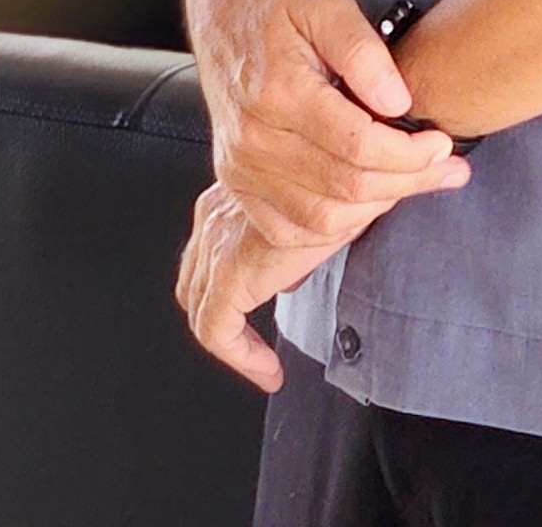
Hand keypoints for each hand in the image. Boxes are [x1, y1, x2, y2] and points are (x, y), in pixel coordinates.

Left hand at [177, 181, 347, 394]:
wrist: (346, 171)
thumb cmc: (343, 178)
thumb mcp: (322, 207)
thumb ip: (304, 232)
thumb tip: (302, 266)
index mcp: (232, 198)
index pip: (210, 247)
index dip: (227, 285)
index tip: (257, 311)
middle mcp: (215, 216)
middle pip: (195, 275)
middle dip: (221, 312)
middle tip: (254, 342)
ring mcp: (217, 241)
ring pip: (199, 302)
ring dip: (230, 338)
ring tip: (261, 361)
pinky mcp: (231, 272)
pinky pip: (215, 329)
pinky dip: (238, 355)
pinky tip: (268, 370)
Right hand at [186, 0, 465, 246]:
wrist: (223, 10)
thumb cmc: (280, 6)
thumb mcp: (326, 5)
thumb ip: (363, 50)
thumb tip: (398, 103)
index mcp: (277, 91)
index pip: (359, 147)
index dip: (411, 154)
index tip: (442, 143)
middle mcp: (253, 137)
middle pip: (348, 187)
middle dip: (409, 182)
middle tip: (445, 168)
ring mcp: (241, 165)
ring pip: (324, 218)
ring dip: (378, 206)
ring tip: (410, 181)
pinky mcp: (236, 182)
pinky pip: (292, 230)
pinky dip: (335, 226)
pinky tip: (364, 200)